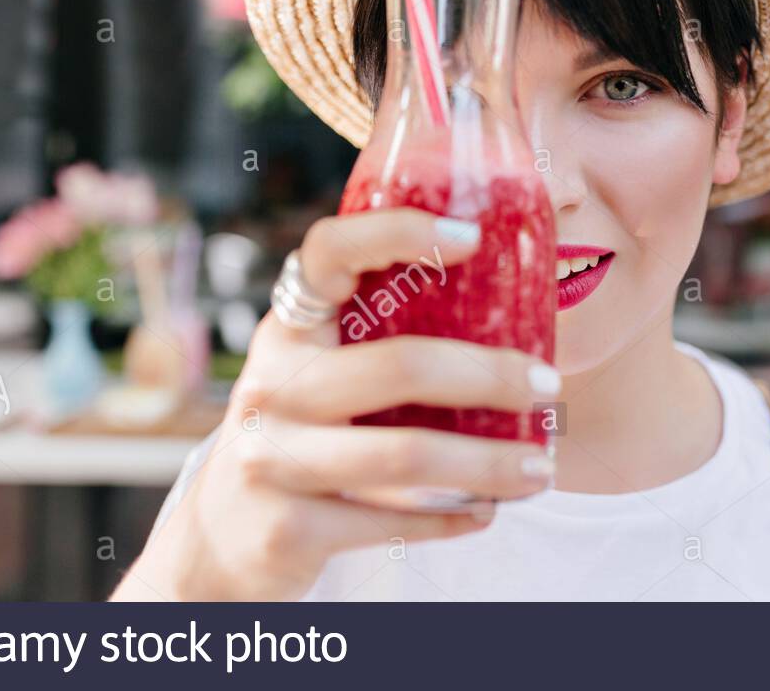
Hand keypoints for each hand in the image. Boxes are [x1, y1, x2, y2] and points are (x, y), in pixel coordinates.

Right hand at [111, 209, 559, 601]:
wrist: (221, 538)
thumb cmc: (301, 434)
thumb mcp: (317, 375)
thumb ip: (376, 341)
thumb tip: (512, 299)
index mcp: (289, 330)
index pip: (329, 253)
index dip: (396, 231)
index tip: (472, 236)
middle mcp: (273, 384)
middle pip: (400, 366)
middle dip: (490, 376)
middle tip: (548, 386)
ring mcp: (272, 457)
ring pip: (407, 455)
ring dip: (490, 464)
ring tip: (540, 468)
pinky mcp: (285, 528)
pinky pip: (394, 522)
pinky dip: (453, 517)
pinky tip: (487, 511)